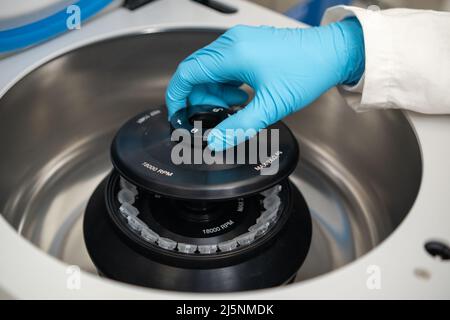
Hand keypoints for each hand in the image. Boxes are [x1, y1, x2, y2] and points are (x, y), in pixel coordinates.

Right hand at [166, 18, 364, 150]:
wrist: (331, 54)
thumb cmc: (306, 70)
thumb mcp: (270, 106)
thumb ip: (239, 126)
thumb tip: (216, 142)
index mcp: (232, 54)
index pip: (187, 73)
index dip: (177, 96)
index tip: (178, 114)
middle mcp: (231, 43)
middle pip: (196, 71)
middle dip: (197, 97)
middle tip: (208, 116)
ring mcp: (240, 42)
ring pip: (210, 69)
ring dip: (214, 91)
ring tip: (233, 106)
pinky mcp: (248, 45)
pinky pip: (224, 65)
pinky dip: (225, 83)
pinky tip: (241, 95)